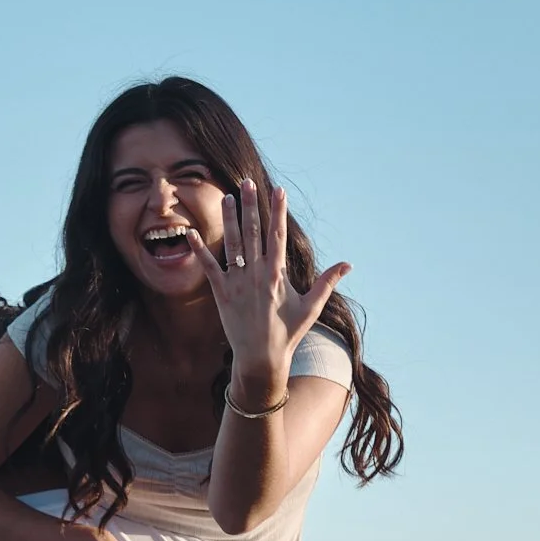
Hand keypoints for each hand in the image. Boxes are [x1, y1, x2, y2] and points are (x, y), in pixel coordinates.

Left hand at [188, 179, 349, 396]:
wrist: (261, 357)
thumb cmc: (288, 332)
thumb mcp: (311, 306)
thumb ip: (327, 282)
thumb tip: (348, 264)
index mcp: (277, 274)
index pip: (277, 235)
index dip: (277, 211)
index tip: (278, 191)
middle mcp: (256, 273)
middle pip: (253, 232)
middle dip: (251, 206)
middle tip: (247, 183)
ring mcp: (237, 282)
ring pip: (232, 244)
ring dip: (229, 219)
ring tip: (227, 197)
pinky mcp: (221, 293)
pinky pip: (209, 267)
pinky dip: (200, 250)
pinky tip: (191, 233)